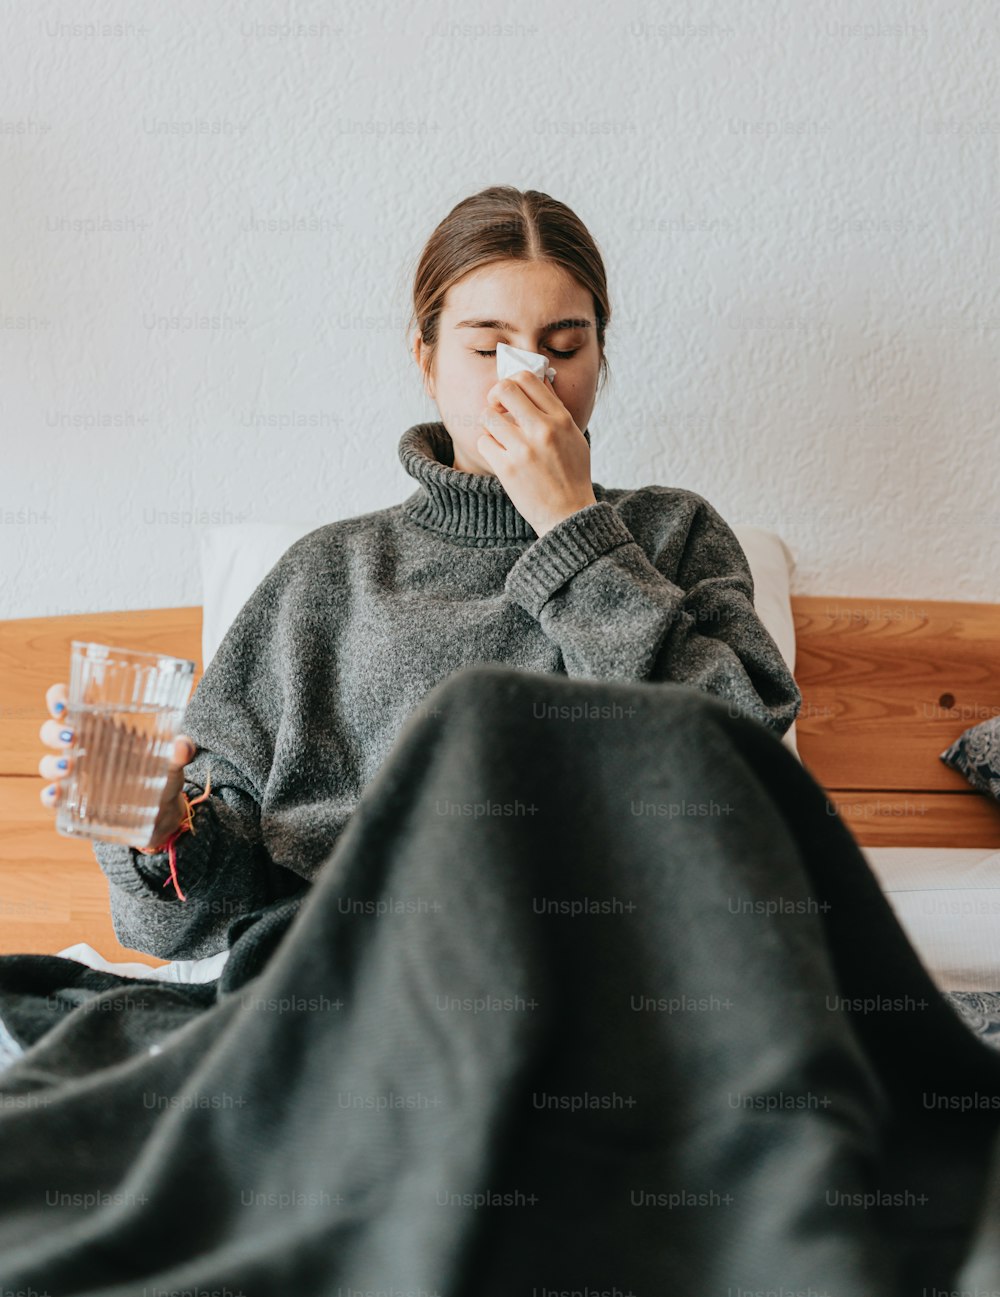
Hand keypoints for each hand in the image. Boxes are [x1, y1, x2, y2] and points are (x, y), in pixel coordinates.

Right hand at [39, 681, 196, 847]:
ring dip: (52, 764)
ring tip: (69, 768)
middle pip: (52, 731)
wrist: (162, 810)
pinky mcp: (77, 801)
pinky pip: (53, 797)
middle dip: (55, 732)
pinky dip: (50, 796)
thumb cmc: (161, 771)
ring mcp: (77, 774)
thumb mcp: (172, 760)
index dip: (58, 698)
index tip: (63, 704)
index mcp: (102, 725)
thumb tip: (183, 746)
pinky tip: (57, 796)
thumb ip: (179, 752)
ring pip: (49, 763)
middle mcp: (83, 746)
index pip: (69, 702)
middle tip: (72, 737)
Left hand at [477, 369, 597, 537]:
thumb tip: (538, 379)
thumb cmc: (571, 474)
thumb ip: (556, 409)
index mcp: (561, 419)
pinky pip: (483, 442)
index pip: (528, 378)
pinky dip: (488, 446)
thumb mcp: (574, 436)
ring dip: (490, 424)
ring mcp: (524, 449)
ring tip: (500, 437)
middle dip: (495, 396)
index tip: (510, 396)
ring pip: (488, 416)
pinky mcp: (507, 468)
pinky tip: (499, 455)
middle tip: (497, 409)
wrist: (568, 514)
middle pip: (504, 389)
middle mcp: (543, 430)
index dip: (512, 381)